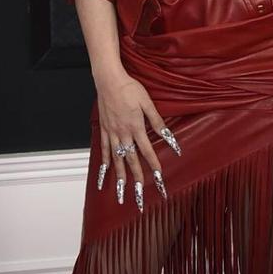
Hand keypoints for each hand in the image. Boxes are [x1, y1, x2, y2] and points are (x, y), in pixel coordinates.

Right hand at [94, 73, 180, 209]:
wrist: (109, 80)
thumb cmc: (129, 88)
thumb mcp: (147, 103)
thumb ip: (157, 121)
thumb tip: (168, 136)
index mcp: (136, 127)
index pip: (147, 150)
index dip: (153, 164)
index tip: (158, 177)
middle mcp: (123, 133)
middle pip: (131, 160)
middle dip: (136, 178)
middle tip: (140, 193)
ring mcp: (112, 133)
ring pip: (117, 159)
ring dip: (119, 176)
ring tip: (121, 191)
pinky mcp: (104, 129)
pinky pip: (104, 149)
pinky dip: (105, 162)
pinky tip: (106, 173)